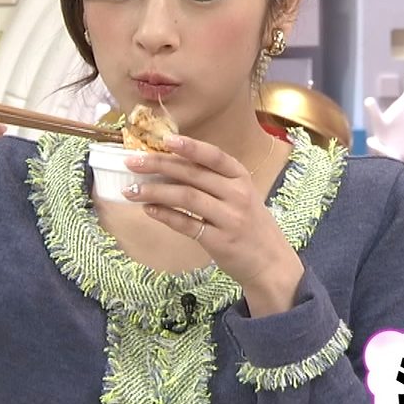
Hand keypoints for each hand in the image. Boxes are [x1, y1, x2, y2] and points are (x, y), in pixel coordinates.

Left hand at [121, 133, 301, 311]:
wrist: (272, 264)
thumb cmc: (250, 225)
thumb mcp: (241, 196)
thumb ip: (213, 181)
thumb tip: (168, 166)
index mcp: (241, 178)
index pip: (214, 156)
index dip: (190, 147)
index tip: (165, 139)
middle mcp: (237, 195)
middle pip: (192, 174)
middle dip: (158, 166)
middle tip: (132, 162)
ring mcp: (229, 218)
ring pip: (186, 197)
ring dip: (155, 191)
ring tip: (131, 190)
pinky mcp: (219, 241)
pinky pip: (186, 224)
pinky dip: (165, 215)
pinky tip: (148, 209)